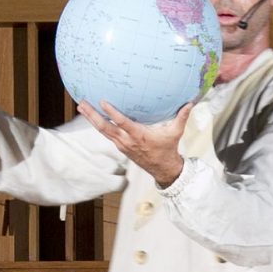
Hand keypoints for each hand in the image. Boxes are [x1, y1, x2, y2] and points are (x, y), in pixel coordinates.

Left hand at [78, 100, 192, 186]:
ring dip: (92, 118)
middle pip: (105, 127)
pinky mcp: (121, 146)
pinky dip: (99, 125)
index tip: (102, 102)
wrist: (162, 169)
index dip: (112, 112)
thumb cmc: (168, 149)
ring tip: (82, 106)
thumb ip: (181, 117)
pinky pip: (106, 134)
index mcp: (139, 135)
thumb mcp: (176, 132)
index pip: (122, 122)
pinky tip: (93, 116)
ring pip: (103, 130)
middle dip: (93, 115)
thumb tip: (190, 102)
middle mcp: (127, 140)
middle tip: (82, 103)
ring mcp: (122, 144)